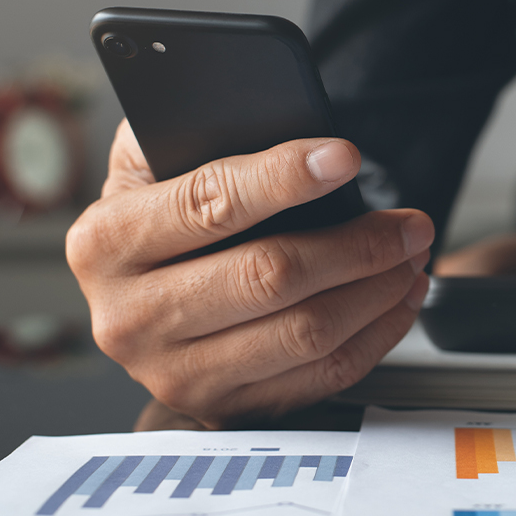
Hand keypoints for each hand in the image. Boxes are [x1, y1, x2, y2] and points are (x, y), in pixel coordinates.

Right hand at [67, 120, 433, 428]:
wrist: (139, 288)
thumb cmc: (162, 211)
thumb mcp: (153, 156)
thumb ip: (199, 127)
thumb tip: (277, 110)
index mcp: (106, 242)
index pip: (209, 204)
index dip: (284, 178)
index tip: (345, 157)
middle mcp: (130, 317)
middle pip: (269, 278)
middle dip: (357, 245)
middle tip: (409, 222)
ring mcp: (174, 372)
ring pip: (304, 333)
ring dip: (377, 290)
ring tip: (410, 254)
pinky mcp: (220, 406)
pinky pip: (319, 376)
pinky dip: (376, 334)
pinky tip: (398, 297)